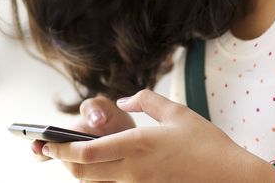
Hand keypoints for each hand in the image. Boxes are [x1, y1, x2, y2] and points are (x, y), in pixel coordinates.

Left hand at [40, 89, 274, 182]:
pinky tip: (106, 163)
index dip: (61, 149)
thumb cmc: (205, 142)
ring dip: (80, 169)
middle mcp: (133, 170)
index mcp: (138, 144)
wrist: (227, 175)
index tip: (47, 142)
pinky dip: (102, 176)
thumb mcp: (177, 112)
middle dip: (62, 161)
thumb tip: (125, 100)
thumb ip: (147, 100)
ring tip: (76, 154)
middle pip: (83, 173)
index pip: (87, 152)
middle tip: (51, 150)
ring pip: (96, 182)